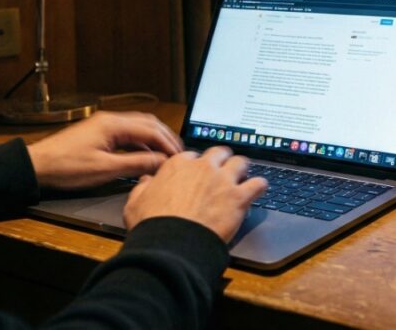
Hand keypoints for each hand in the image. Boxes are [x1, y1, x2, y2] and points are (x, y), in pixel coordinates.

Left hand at [27, 111, 183, 189]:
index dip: (168, 144)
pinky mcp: (98, 133)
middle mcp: (110, 120)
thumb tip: (160, 161)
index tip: (179, 157)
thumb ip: (137, 163)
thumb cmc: (66, 167)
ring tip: (165, 154)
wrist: (37, 166)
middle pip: (148, 123)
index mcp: (113, 124)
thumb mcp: (106, 169)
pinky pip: (127, 134)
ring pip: (138, 127)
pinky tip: (144, 155)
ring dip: (153, 139)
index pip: (151, 130)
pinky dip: (140, 142)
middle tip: (177, 152)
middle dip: (165, 137)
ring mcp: (104, 125)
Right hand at [123, 146, 266, 242]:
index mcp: (178, 165)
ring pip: (241, 162)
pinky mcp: (239, 197)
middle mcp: (203, 167)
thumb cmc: (152, 224)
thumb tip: (147, 180)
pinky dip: (259, 186)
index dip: (196, 164)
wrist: (172, 243)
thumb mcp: (135, 202)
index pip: (193, 156)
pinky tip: (258, 189)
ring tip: (242, 176)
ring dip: (242, 168)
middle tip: (223, 169)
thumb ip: (143, 187)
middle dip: (222, 159)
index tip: (197, 173)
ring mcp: (223, 180)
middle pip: (219, 152)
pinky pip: (258, 184)